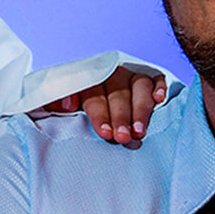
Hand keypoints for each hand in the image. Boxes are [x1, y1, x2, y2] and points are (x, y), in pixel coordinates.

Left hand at [44, 67, 167, 147]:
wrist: (83, 99)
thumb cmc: (73, 108)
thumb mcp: (56, 104)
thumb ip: (54, 102)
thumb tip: (66, 104)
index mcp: (88, 80)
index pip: (94, 95)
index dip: (100, 114)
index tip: (105, 133)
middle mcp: (111, 75)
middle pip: (118, 94)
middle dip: (121, 117)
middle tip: (123, 137)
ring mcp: (131, 75)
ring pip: (139, 87)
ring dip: (141, 109)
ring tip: (140, 131)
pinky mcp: (149, 78)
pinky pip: (156, 78)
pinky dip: (159, 87)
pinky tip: (160, 99)